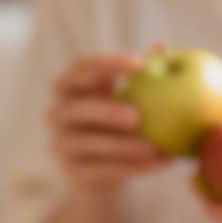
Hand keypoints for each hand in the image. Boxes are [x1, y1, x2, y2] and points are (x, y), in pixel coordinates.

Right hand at [48, 52, 169, 196]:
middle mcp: (58, 113)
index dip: (107, 63)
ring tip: (155, 147)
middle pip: (77, 108)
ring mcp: (62, 144)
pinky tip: (163, 162)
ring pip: (90, 144)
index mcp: (71, 87)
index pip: (82, 68)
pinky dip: (135, 167)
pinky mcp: (73, 173)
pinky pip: (104, 170)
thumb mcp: (129, 98)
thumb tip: (161, 45)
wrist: (103, 178)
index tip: (140, 63)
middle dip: (107, 111)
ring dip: (124, 146)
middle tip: (138, 116)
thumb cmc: (118, 126)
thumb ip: (143, 74)